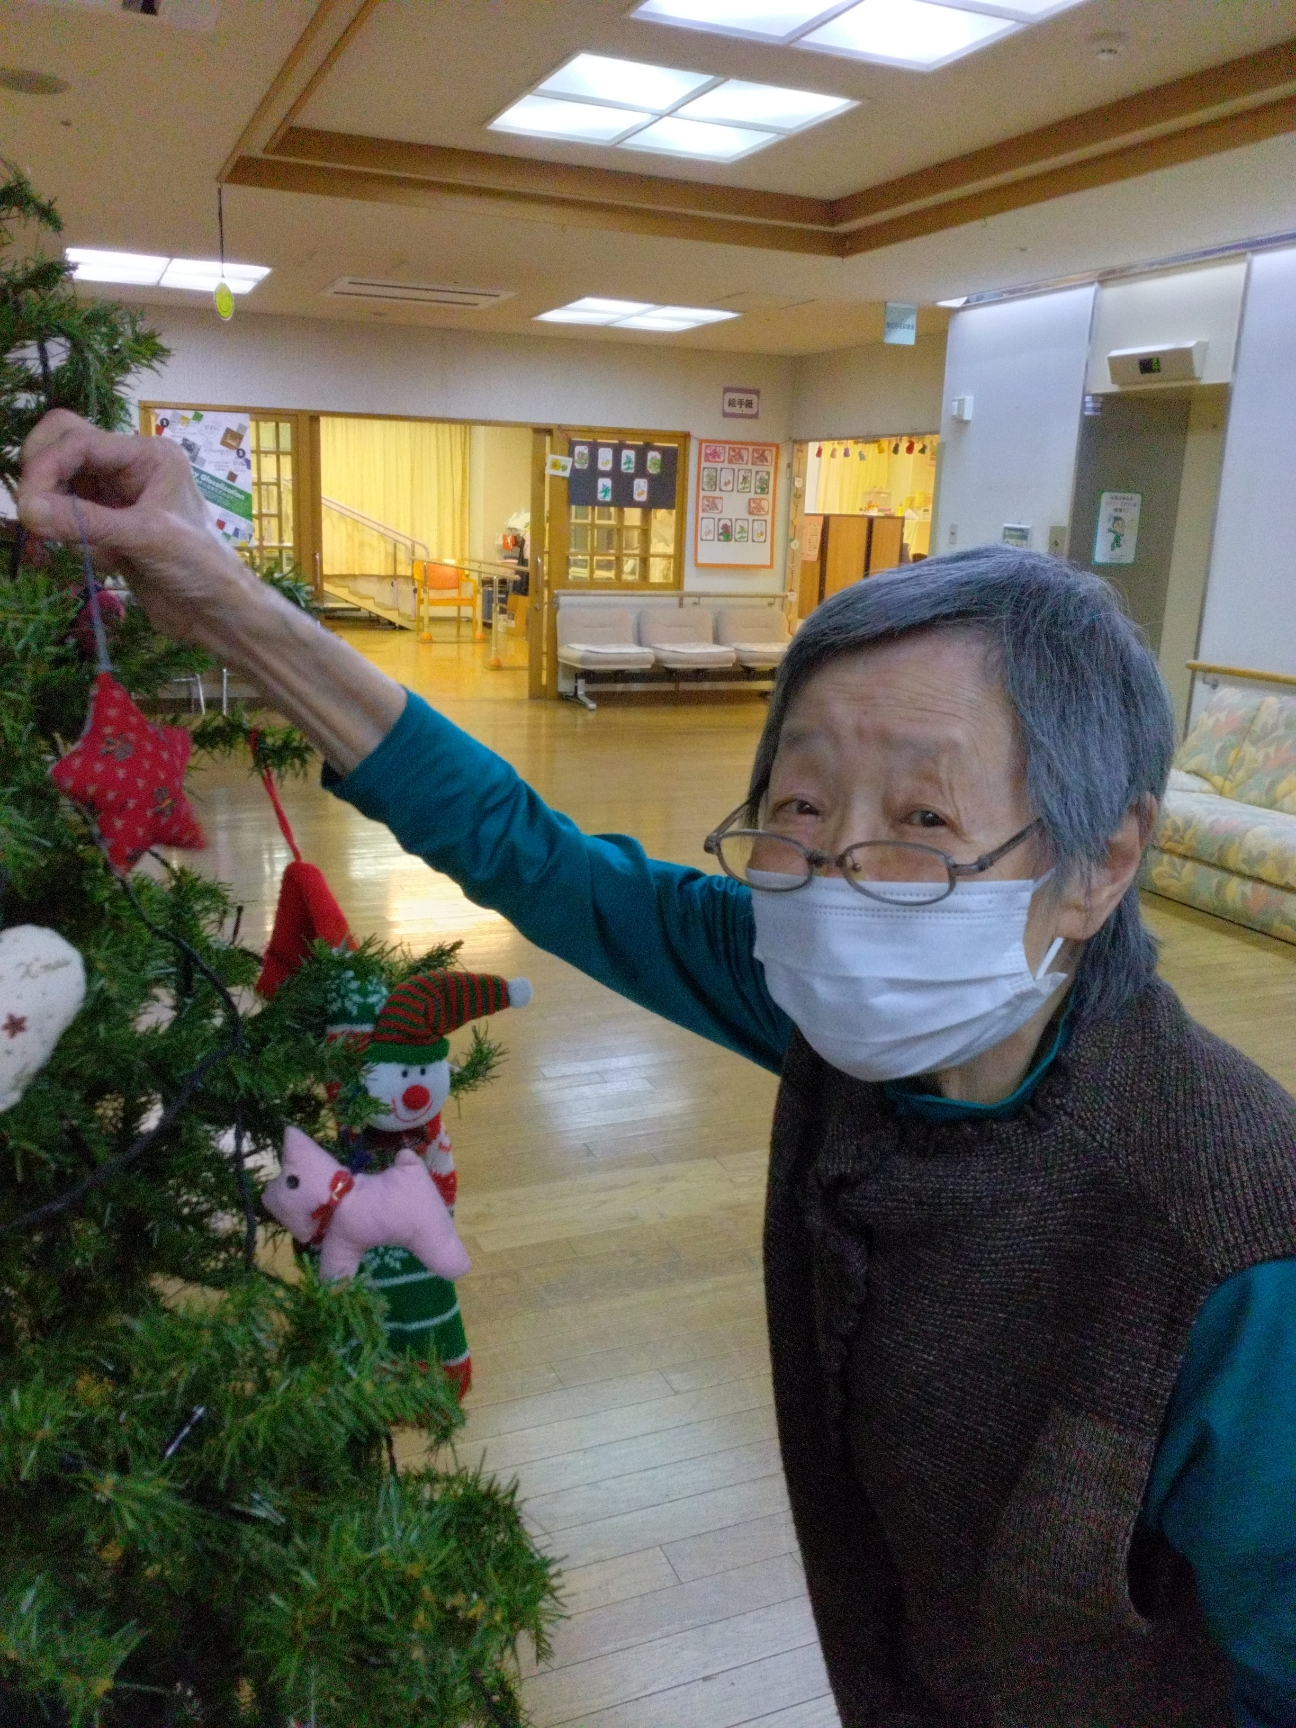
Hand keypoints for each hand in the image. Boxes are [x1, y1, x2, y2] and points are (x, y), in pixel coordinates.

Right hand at [17, 409, 252, 642]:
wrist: (217, 614)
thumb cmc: (200, 568)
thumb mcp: (145, 538)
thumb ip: (85, 522)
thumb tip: (26, 509)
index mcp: (149, 455)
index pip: (80, 440)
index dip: (47, 465)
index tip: (27, 503)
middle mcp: (131, 468)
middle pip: (64, 448)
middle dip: (44, 477)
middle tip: (33, 514)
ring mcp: (117, 496)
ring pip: (61, 484)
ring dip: (57, 511)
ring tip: (79, 544)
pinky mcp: (108, 526)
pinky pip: (69, 517)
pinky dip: (70, 536)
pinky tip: (103, 560)